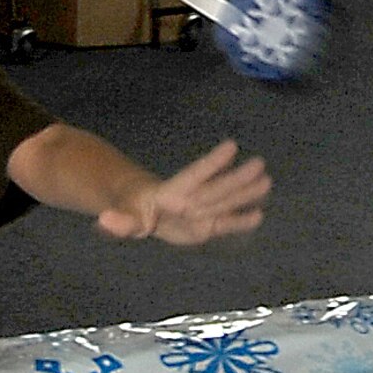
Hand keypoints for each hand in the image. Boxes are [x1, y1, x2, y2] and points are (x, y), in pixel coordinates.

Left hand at [97, 139, 269, 244]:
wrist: (146, 212)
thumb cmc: (134, 210)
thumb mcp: (124, 216)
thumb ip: (120, 221)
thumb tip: (105, 220)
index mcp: (173, 193)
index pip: (195, 175)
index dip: (212, 163)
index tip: (231, 146)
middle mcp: (192, 199)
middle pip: (216, 189)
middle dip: (237, 178)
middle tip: (260, 164)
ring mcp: (201, 212)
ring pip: (226, 202)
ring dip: (246, 193)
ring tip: (267, 181)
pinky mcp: (206, 227)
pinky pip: (225, 224)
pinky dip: (241, 221)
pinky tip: (258, 215)